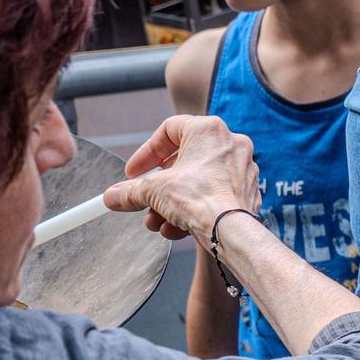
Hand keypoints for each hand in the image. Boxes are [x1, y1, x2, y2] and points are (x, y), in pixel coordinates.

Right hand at [104, 115, 260, 241]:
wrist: (230, 230)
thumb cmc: (198, 199)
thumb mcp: (152, 191)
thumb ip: (130, 191)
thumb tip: (112, 196)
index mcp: (209, 130)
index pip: (169, 130)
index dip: (146, 152)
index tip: (133, 173)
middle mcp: (230, 144)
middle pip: (183, 161)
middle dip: (159, 186)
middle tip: (146, 198)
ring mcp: (242, 168)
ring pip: (196, 182)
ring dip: (171, 203)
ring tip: (156, 220)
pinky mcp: (246, 191)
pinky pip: (213, 196)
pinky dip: (193, 209)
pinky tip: (176, 228)